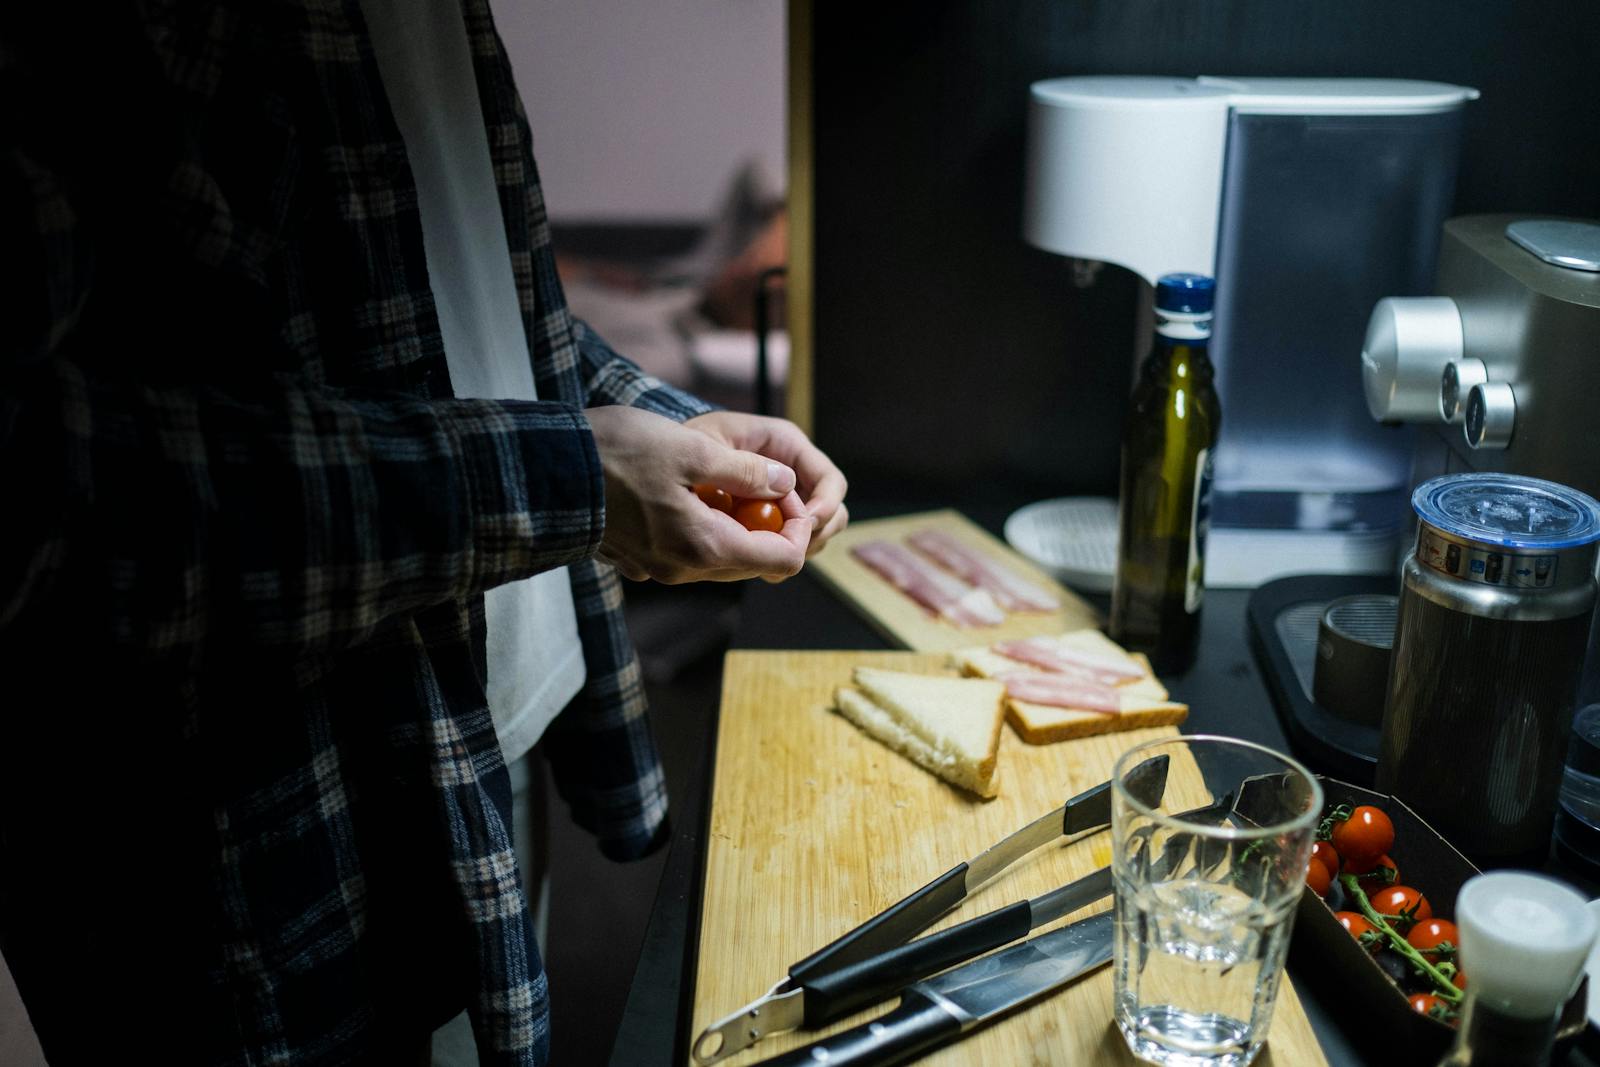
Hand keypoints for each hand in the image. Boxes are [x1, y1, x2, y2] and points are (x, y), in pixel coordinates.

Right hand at [585, 405, 809, 582]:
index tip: (792, 494)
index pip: (783, 560)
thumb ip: (745, 471)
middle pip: (753, 564)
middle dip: (770, 530)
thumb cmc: (616, 453)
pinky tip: (692, 496)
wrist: (544, 470)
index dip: (800, 529)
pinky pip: (685, 553)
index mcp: (705, 546)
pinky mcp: (636, 559)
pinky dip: (702, 530)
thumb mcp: (692, 450)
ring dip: (736, 529)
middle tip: (767, 486)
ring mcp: (657, 569)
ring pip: (719, 559)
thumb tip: (785, 483)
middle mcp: (683, 569)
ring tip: (731, 486)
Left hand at [683, 411, 847, 556]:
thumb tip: (785, 488)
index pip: (830, 481)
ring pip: (811, 534)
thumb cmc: (679, 440)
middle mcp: (789, 473)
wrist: (654, 456)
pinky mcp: (762, 522)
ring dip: (795, 549)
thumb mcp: (706, 445)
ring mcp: (779, 500)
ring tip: (763, 556)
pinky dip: (772, 556)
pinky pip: (781, 545)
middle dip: (813, 535)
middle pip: (830, 513)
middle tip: (784, 549)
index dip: (825, 507)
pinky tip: (747, 559)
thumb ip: (743, 466)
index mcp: (785, 445)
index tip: (805, 525)